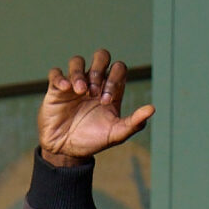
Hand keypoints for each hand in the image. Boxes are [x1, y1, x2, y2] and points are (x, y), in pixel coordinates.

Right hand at [38, 48, 154, 165]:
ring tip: (80, 91)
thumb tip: (152, 109)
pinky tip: (66, 89)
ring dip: (80, 73)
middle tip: (93, 91)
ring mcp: (74, 85)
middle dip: (99, 69)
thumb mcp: (116, 134)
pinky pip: (56, 73)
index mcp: (110, 89)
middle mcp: (93, 83)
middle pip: (101, 57)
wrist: (67, 151)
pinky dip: (61, 78)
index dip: (114, 79)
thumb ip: (134, 122)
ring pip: (77, 62)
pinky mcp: (56, 90)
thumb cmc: (93, 141)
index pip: (118, 69)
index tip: (105, 101)